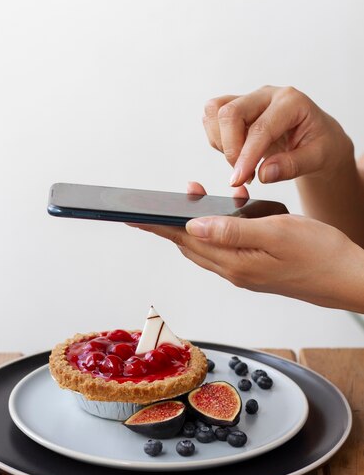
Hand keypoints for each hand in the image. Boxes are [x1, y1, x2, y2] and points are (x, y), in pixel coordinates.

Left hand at [133, 182, 363, 311]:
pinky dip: (220, 227)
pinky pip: (226, 247)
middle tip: (162, 199)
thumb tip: (192, 226)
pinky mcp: (255, 269)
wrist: (348, 277)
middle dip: (172, 221)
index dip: (157, 226)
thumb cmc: (319, 253)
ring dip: (197, 222)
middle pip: (190, 244)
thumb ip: (231, 230)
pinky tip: (234, 210)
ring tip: (196, 197)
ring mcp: (244, 272)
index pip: (184, 241)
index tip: (132, 216)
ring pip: (207, 245)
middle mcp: (234, 271)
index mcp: (235, 263)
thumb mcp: (276, 232)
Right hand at [203, 85, 352, 186]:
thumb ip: (292, 166)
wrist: (318, 139)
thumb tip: (263, 174)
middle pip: (230, 112)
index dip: (246, 156)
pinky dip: (218, 141)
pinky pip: (212, 119)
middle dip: (230, 148)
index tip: (239, 179)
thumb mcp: (318, 159)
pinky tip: (238, 154)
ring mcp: (249, 99)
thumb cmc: (321, 145)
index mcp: (291, 102)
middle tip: (243, 175)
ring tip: (242, 162)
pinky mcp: (236, 108)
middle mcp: (266, 95)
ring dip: (221, 142)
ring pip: (215, 111)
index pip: (260, 128)